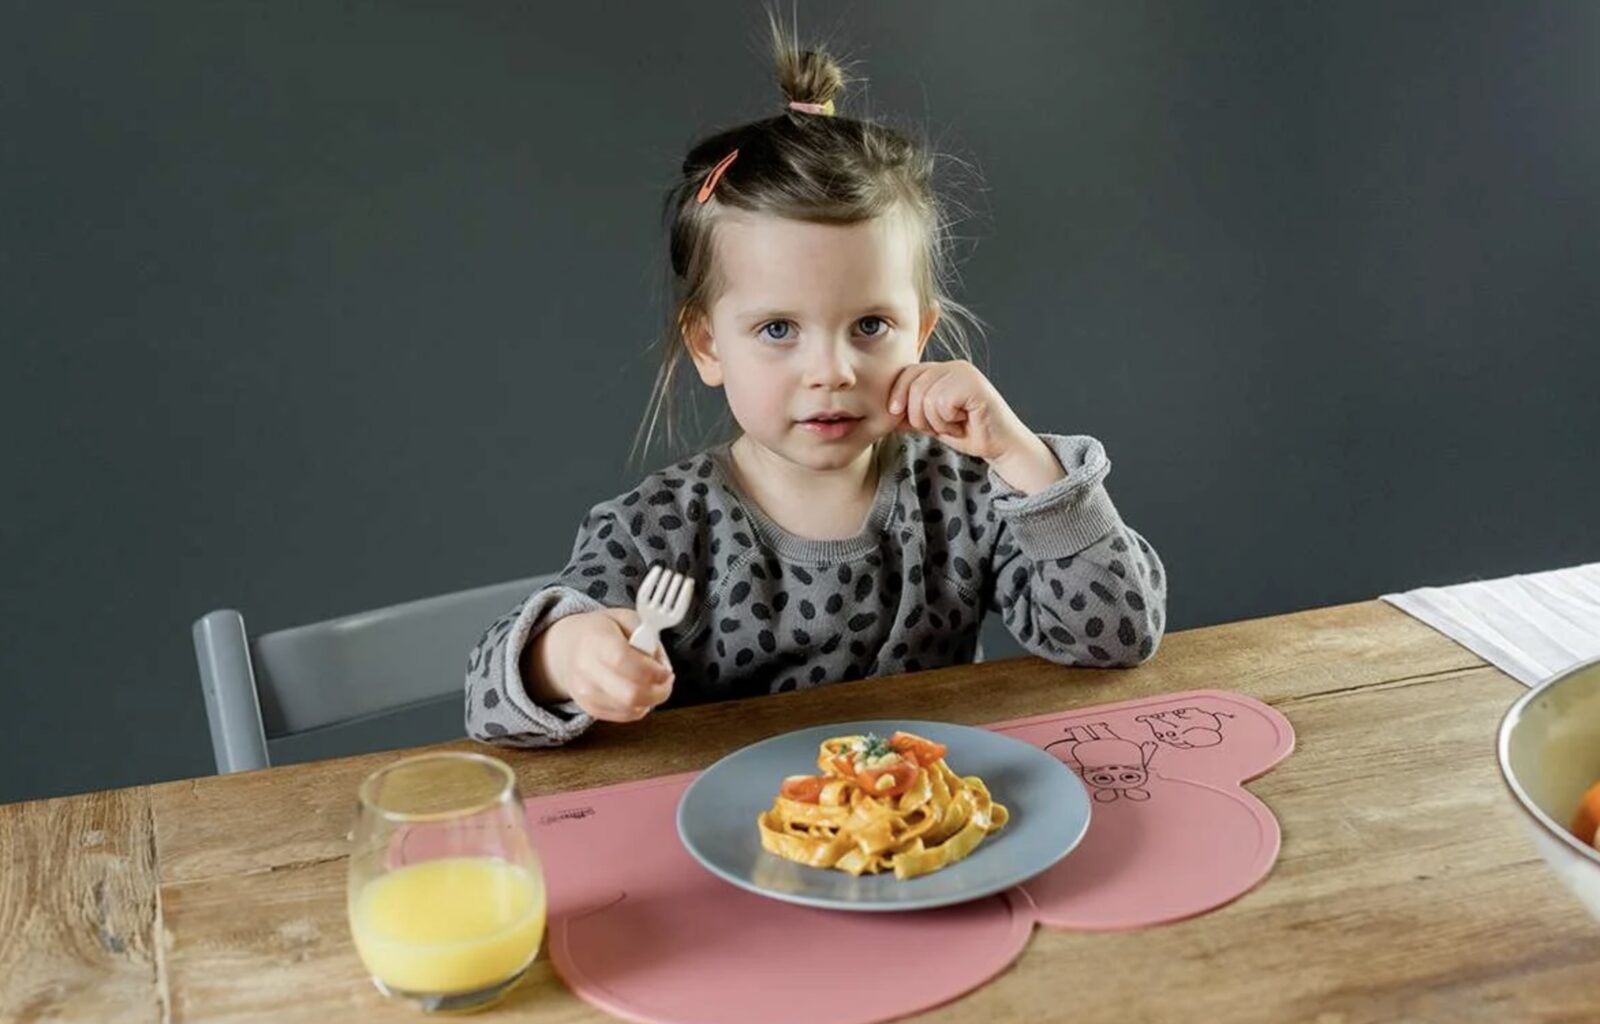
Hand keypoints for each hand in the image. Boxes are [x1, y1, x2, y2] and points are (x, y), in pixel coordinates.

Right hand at [525, 609, 674, 721]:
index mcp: (595, 640)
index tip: (666, 671)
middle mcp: (586, 669)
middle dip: (658, 691)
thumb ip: (649, 637)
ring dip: (651, 700)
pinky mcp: (589, 708)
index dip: (651, 670)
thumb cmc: (600, 632)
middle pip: (629, 694)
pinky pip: (624, 716)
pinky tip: (640, 692)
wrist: (570, 648)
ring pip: (630, 709)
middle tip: (666, 681)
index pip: (622, 661)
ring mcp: (585, 692)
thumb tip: (662, 664)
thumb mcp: (627, 619)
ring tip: (653, 684)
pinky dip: (639, 707)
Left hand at [887, 360, 1064, 493]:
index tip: (895, 413)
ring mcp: (965, 373)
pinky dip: (947, 421)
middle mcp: (953, 366)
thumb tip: (883, 410)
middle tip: (938, 426)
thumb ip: (909, 412)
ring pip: (926, 397)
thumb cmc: (968, 432)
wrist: (999, 445)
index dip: (897, 394)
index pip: (907, 372)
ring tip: (954, 424)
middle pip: (913, 385)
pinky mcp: (973, 385)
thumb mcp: (930, 422)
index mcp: (942, 370)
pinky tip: (963, 423)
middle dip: (918, 415)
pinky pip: (942, 403)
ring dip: (936, 421)